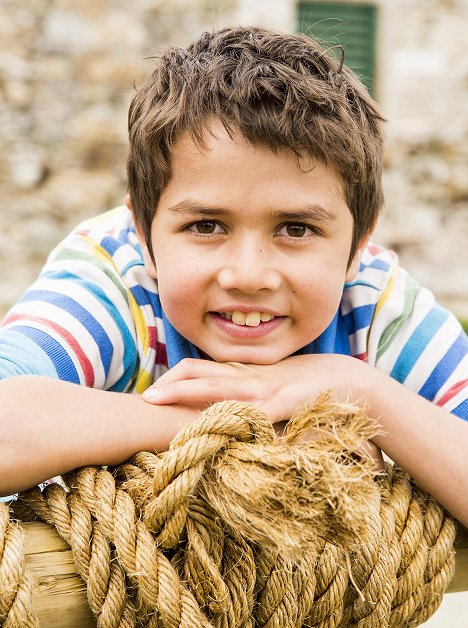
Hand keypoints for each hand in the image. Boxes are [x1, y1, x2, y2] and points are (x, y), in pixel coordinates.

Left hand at [142, 354, 364, 422]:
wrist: (351, 382)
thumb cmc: (312, 387)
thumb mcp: (274, 390)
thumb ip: (249, 398)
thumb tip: (226, 413)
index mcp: (246, 374)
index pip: (201, 369)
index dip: (174, 377)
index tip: (153, 391)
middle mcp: (251, 378)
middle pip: (202, 375)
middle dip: (171, 385)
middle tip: (143, 397)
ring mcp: (268, 389)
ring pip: (221, 389)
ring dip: (187, 394)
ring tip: (159, 401)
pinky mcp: (289, 402)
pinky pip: (259, 412)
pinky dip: (237, 421)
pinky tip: (217, 430)